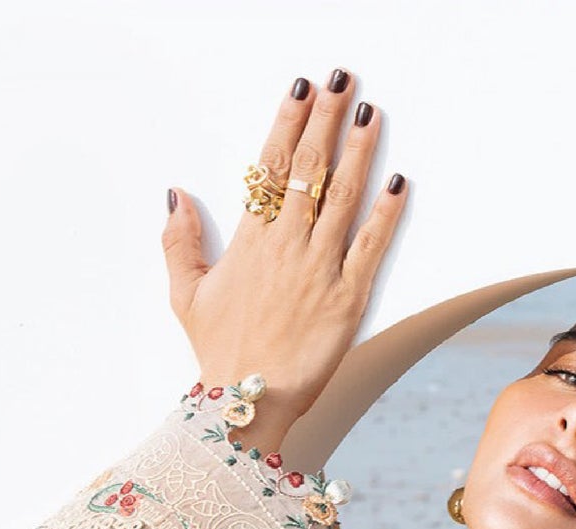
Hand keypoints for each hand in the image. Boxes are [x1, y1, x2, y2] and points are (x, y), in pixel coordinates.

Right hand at [162, 66, 407, 446]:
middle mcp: (287, 248)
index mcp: (250, 242)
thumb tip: (177, 195)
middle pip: (310, 169)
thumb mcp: (186, 294)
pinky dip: (387, 213)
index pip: (270, 167)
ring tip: (369, 112)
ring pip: (342, 197)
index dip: (287, 123)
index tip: (299, 90)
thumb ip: (179, 241)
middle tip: (341, 80)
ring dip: (359, 151)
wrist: (248, 401)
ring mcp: (319, 271)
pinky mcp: (348, 300)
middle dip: (326, 120)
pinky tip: (398, 181)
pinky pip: (371, 247)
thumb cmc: (220, 352)